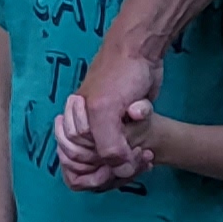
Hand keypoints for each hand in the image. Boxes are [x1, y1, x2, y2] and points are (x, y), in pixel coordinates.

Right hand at [59, 54, 161, 190]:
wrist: (141, 51)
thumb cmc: (118, 75)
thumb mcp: (104, 111)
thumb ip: (106, 144)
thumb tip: (119, 170)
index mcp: (75, 123)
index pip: (80, 161)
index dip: (102, 168)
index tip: (124, 165)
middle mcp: (87, 126)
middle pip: (98, 163)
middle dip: (120, 165)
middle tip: (141, 158)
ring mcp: (106, 125)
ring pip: (114, 158)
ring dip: (131, 159)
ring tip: (147, 156)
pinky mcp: (124, 123)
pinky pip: (127, 147)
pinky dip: (137, 152)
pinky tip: (148, 152)